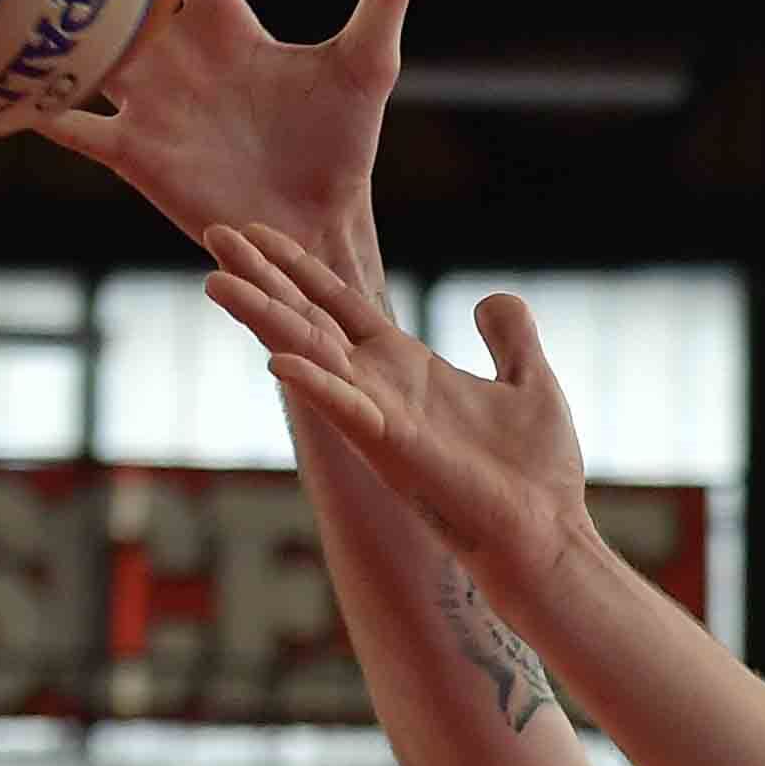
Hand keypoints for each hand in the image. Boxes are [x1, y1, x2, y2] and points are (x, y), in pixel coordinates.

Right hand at [43, 0, 421, 294]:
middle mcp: (176, 55)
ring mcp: (149, 102)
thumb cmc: (342, 143)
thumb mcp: (366, 63)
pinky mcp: (135, 151)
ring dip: (44, 21)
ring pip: (83, 49)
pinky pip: (71, 125)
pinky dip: (31, 106)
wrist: (321, 223)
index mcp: (226, 26)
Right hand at [202, 223, 587, 576]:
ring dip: (265, 319)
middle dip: (262, 278)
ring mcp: (381, 418)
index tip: (257, 230)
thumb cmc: (536, 473)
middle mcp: (380, 388)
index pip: (337, 305)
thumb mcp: (529, 381)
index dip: (299, 267)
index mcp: (406, 368)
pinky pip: (346, 410)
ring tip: (217, 281)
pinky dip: (316, 385)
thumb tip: (494, 299)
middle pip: (308, 320)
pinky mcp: (395, 447)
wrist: (550, 535)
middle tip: (214, 232)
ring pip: (310, 356)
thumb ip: (510, 337)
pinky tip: (277, 362)